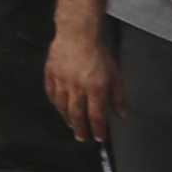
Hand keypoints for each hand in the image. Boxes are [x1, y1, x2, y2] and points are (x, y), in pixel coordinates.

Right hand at [46, 24, 117, 147]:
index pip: (96, 116)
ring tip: (72, 125)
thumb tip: (120, 114)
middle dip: (81, 129)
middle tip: (83, 138)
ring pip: (63, 106)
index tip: (100, 137)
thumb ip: (118, 96)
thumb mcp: (116, 75)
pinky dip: (56, 103)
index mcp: (95, 89)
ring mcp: (62, 81)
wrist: (78, 34)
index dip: (98, 129)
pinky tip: (60, 107)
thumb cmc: (99, 54)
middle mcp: (77, 88)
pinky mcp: (51, 74)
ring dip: (68, 118)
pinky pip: (52, 93)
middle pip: (77, 115)